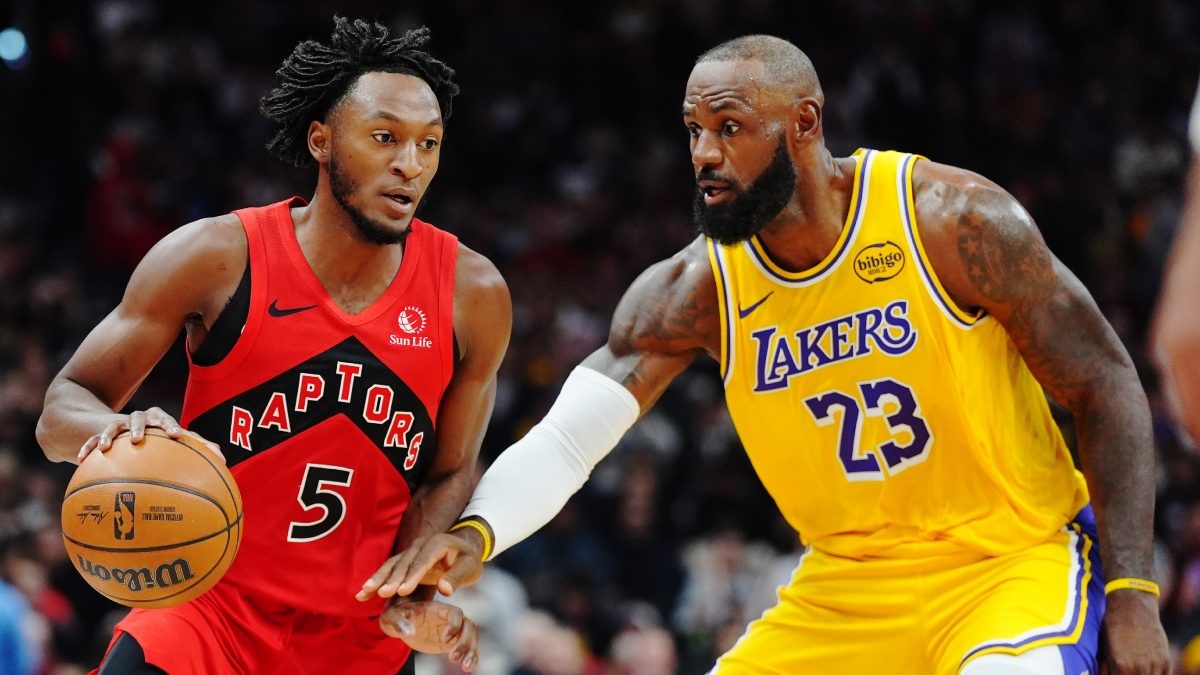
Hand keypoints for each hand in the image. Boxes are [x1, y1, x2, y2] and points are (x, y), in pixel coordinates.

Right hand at [77, 407, 223, 462]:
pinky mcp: (101, 435)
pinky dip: (88, 448)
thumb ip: (198, 449)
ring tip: (106, 448)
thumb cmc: (159, 440)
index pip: (166, 419)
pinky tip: (81, 459)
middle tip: (139, 439)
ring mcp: (118, 426)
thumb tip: (225, 460)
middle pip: (139, 417)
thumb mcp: (175, 442)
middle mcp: (138, 420)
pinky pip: (92, 440)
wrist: (123, 428)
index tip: (177, 436)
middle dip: (140, 426)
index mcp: (157, 420)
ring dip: (110, 435)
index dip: (171, 426)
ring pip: (113, 427)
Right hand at [357, 532, 483, 600]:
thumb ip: (457, 577)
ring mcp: (411, 552)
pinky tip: (363, 592)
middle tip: (382, 593)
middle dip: (392, 578)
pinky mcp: (405, 561)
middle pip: (404, 562)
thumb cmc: (468, 560)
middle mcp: (420, 545)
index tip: (402, 590)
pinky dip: (376, 580)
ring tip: (364, 592)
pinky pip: (389, 570)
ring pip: (392, 565)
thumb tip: (445, 590)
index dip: (412, 575)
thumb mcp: (469, 568)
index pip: (423, 561)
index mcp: (437, 544)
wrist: (464, 549)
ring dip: (378, 579)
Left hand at [380, 595, 478, 670]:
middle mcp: (450, 619)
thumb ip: (399, 622)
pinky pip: (468, 648)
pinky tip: (468, 668)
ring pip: (471, 637)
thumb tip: (409, 632)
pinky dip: (472, 657)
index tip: (444, 639)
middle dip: (464, 642)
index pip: (455, 613)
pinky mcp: (452, 643)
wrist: (401, 619)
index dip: (454, 625)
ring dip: (471, 651)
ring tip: (465, 668)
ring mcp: (453, 631)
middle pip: (468, 626)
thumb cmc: (397, 614)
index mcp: (438, 609)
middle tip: (452, 658)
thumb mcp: (393, 616)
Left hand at [1101, 589, 1169, 673]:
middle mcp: (1140, 668)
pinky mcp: (1165, 660)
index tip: (1113, 671)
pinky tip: (1146, 670)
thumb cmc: (1113, 625)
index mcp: (1121, 666)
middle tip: (1123, 669)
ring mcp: (1155, 665)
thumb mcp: (1104, 647)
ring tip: (1134, 667)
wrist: (1133, 605)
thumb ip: (1106, 667)